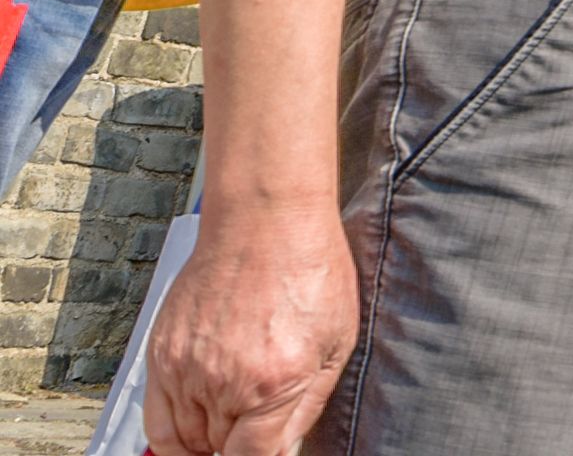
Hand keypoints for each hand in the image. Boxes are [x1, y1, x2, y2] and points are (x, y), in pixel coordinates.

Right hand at [143, 206, 357, 455]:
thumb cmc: (311, 272)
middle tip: (255, 431)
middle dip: (239, 447)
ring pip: (186, 441)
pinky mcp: (160, 355)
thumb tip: (285, 449)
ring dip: (207, 442)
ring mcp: (185, 370)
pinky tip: (196, 426)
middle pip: (219, 451)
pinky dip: (172, 434)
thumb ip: (307, 407)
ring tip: (231, 425)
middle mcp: (223, 383)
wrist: (266, 221)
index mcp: (273, 385)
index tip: (266, 451)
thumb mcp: (336, 343)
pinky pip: (155, 419)